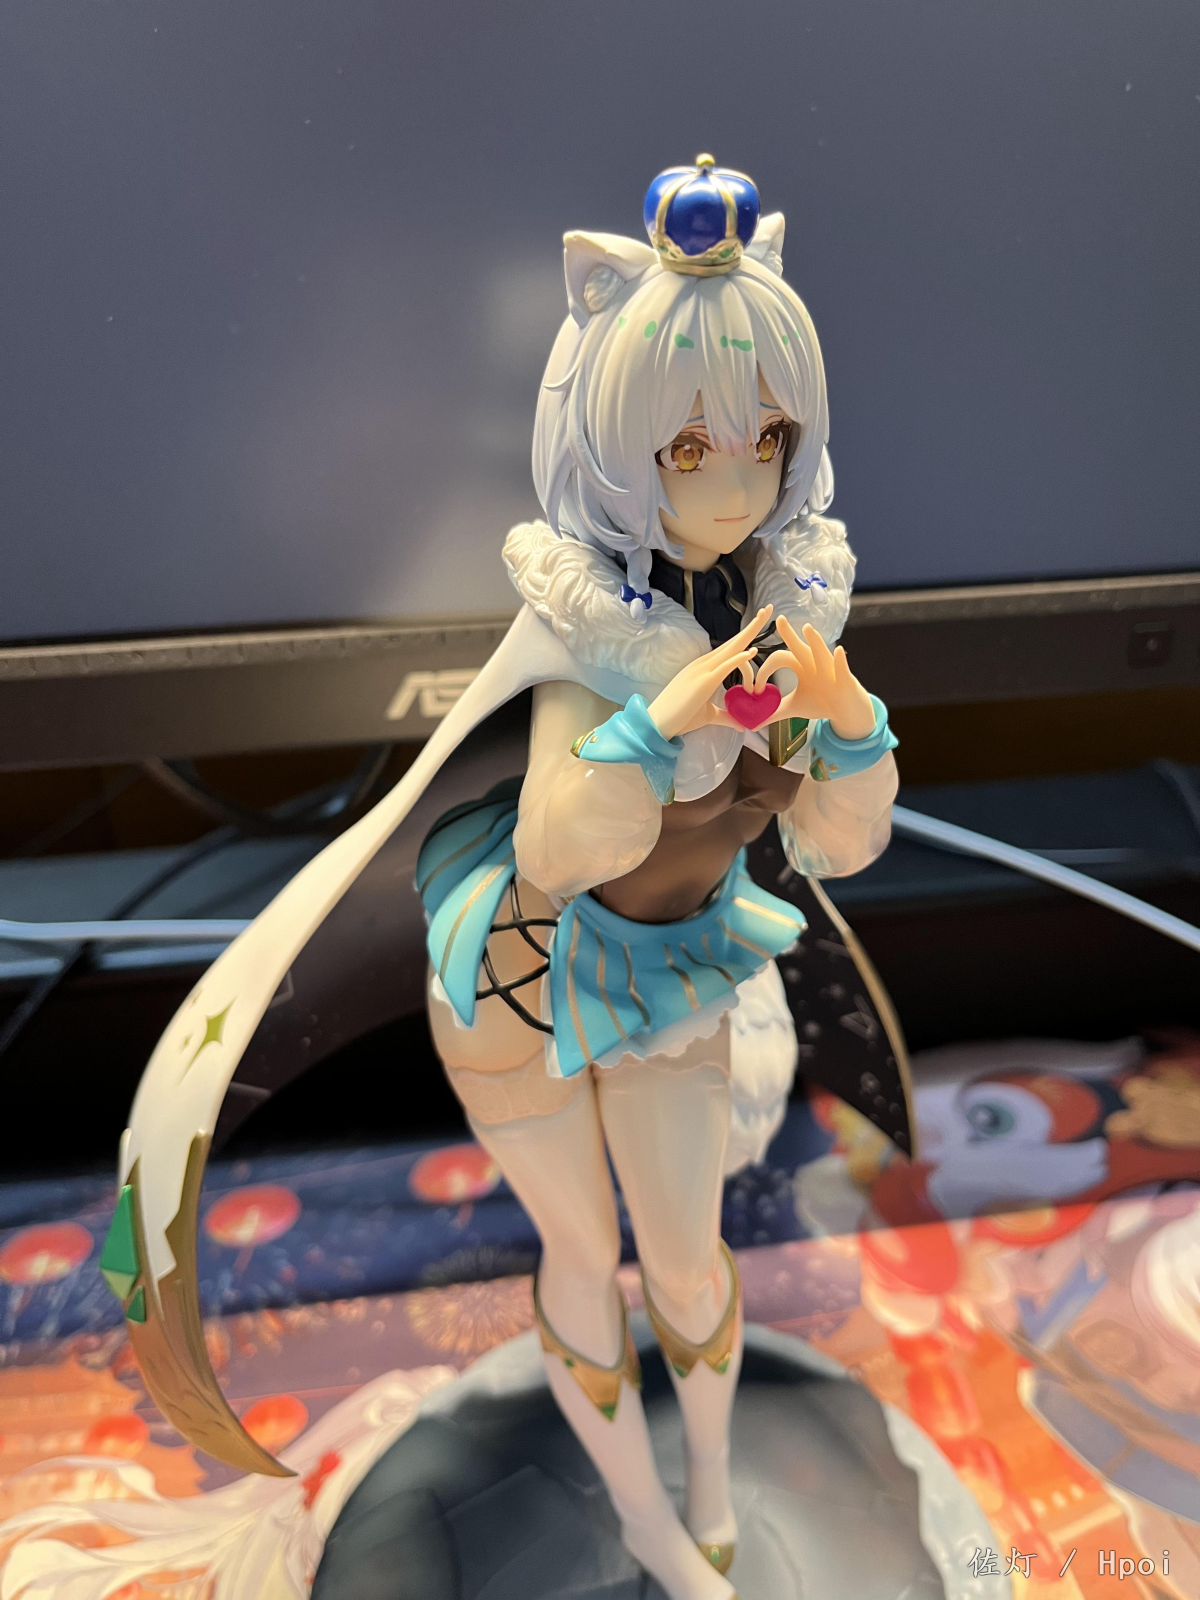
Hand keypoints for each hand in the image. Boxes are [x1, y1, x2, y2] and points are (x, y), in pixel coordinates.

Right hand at [647, 605, 771, 739]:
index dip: (745, 636)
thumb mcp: (708, 715)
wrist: (658, 724)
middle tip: (768, 608)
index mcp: (704, 668)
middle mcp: (704, 664)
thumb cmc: (680, 718)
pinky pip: (724, 667)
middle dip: (752, 626)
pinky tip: (753, 650)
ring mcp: (703, 671)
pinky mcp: (703, 682)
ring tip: (765, 617)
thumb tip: (741, 723)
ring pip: (731, 648)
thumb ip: (726, 716)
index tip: (759, 625)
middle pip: (733, 641)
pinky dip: (739, 658)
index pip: (729, 648)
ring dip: (749, 632)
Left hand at [756, 617, 875, 740]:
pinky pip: (841, 667)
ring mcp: (829, 669)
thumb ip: (773, 712)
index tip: (755, 689)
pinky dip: (839, 660)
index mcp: (799, 666)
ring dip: (814, 641)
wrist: (844, 712)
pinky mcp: (844, 678)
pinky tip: (838, 651)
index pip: (778, 659)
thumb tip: (753, 723)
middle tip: (778, 619)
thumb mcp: (793, 708)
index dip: (764, 671)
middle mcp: (813, 663)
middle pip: (798, 646)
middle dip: (788, 633)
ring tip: (807, 628)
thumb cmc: (820, 704)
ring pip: (820, 652)